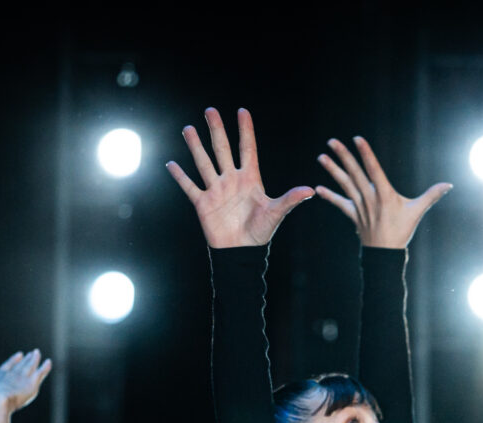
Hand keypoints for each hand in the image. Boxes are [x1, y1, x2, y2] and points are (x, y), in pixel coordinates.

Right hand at [0, 350, 51, 412]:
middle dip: (26, 359)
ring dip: (35, 359)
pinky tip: (48, 362)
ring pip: (30, 366)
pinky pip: (40, 372)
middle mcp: (12, 374)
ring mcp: (22, 377)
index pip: (8, 366)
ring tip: (37, 353)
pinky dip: (45, 367)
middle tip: (32, 353)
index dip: (14, 361)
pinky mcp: (32, 383)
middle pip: (21, 365)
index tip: (19, 355)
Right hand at [167, 108, 313, 247]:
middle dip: (217, 130)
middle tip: (211, 110)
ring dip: (195, 146)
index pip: (247, 149)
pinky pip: (189, 187)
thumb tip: (310, 191)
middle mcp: (231, 180)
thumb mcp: (276, 213)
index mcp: (250, 179)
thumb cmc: (260, 233)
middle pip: (222, 150)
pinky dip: (180, 176)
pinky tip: (171, 163)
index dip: (245, 131)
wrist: (242, 252)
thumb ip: (290, 199)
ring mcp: (216, 191)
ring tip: (188, 129)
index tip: (242, 111)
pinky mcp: (203, 204)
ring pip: (203, 163)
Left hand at [316, 136, 451, 247]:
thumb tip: (449, 185)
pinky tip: (318, 188)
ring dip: (332, 171)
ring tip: (321, 157)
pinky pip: (340, 204)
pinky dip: (330, 196)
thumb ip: (432, 195)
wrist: (386, 255)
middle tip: (332, 141)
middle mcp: (370, 199)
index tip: (357, 139)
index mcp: (385, 195)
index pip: (374, 169)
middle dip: (344, 156)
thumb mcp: (417, 212)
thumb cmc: (402, 231)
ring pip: (345, 185)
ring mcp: (360, 207)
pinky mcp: (354, 216)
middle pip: (355, 174)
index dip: (366, 153)